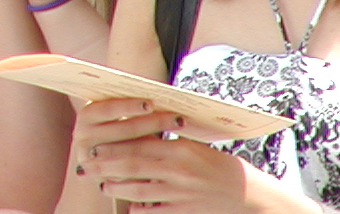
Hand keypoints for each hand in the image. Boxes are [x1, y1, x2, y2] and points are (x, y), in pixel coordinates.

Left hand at [72, 100, 299, 212]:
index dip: (114, 146)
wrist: (251, 196)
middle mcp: (178, 170)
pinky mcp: (186, 211)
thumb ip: (169, 141)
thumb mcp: (196, 147)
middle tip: (88, 165)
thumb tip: (140, 133)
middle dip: (107, 165)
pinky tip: (129, 207)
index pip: (139, 144)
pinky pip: (156, 210)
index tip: (96, 146)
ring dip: (118, 187)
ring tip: (103, 184)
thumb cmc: (222, 167)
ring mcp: (181, 192)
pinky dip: (140, 208)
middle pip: (133, 166)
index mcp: (179, 148)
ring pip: (140, 189)